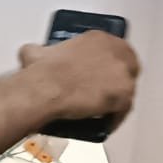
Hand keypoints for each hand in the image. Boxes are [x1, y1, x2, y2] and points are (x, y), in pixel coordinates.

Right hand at [17, 31, 139, 129]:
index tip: (102, 72)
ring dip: (116, 99)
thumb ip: (43, 51)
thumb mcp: (37, 52)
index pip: (116, 48)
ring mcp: (122, 73)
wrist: (45, 90)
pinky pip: (124, 110)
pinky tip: (103, 123)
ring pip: (128, 89)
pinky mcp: (124, 95)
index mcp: (97, 38)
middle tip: (106, 91)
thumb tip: (33, 55)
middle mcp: (114, 52)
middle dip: (118, 79)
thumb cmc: (42, 72)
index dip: (109, 63)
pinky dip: (115, 118)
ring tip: (103, 110)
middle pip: (128, 66)